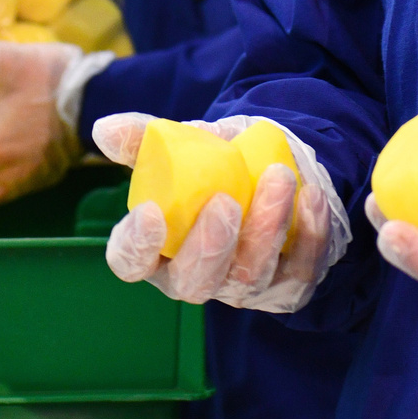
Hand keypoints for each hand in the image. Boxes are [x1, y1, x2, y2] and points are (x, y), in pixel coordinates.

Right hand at [97, 115, 346, 314]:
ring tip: (278, 177)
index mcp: (154, 248)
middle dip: (210, 246)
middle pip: (193, 283)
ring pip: (249, 277)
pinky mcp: (285, 287)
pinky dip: (309, 237)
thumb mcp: (179, 147)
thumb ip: (145, 138)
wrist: (265, 171)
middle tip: (226, 201)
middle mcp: (192, 277)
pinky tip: (311, 198)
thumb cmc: (211, 167)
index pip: (131, 262)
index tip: (150, 212)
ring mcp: (240, 288)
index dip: (137, 245)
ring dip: (265, 230)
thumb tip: (106, 130)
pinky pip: (299, 273)